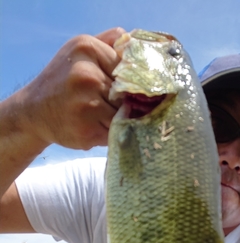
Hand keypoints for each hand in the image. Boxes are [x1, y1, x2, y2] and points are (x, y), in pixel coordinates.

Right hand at [20, 27, 124, 149]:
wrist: (33, 111)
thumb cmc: (64, 81)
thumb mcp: (81, 52)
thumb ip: (109, 45)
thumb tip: (136, 45)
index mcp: (87, 48)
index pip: (130, 68)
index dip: (126, 83)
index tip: (112, 88)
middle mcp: (86, 73)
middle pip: (128, 93)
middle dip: (121, 101)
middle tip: (100, 103)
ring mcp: (86, 103)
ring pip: (124, 114)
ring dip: (116, 119)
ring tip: (95, 115)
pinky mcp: (87, 129)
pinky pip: (115, 132)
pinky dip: (109, 132)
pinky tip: (92, 126)